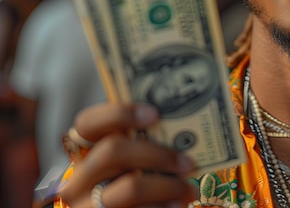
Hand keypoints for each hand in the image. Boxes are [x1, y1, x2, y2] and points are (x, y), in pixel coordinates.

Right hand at [59, 103, 197, 207]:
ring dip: (168, 187)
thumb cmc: (126, 190)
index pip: (87, 124)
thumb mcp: (125, 167)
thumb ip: (139, 148)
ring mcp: (85, 205)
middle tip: (187, 163)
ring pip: (130, 187)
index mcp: (83, 155)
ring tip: (189, 190)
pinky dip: (162, 207)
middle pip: (112, 152)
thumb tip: (178, 134)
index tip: (154, 114)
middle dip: (157, 154)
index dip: (120, 114)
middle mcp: (78, 179)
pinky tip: (176, 205)